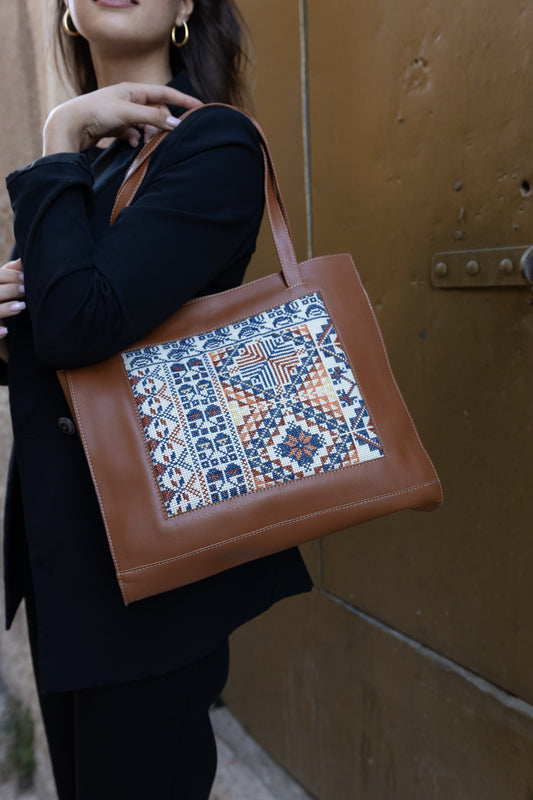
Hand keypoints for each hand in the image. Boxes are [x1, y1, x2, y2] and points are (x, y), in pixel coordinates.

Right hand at [0, 258, 24, 338]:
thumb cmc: (1, 295)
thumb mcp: (3, 282)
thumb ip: (12, 271)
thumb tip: (24, 259)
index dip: (10, 276)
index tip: (25, 278)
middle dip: (9, 290)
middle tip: (25, 290)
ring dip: (4, 308)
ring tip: (21, 307)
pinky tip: (6, 330)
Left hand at [42, 83, 202, 154]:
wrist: (70, 125)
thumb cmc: (97, 113)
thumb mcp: (129, 113)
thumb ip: (153, 118)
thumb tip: (177, 125)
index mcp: (133, 90)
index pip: (165, 93)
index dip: (183, 101)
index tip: (200, 108)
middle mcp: (128, 99)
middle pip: (156, 111)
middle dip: (162, 125)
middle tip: (165, 138)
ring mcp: (122, 113)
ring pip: (145, 124)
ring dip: (149, 134)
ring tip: (148, 144)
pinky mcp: (115, 126)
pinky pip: (133, 133)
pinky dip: (136, 139)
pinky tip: (132, 145)